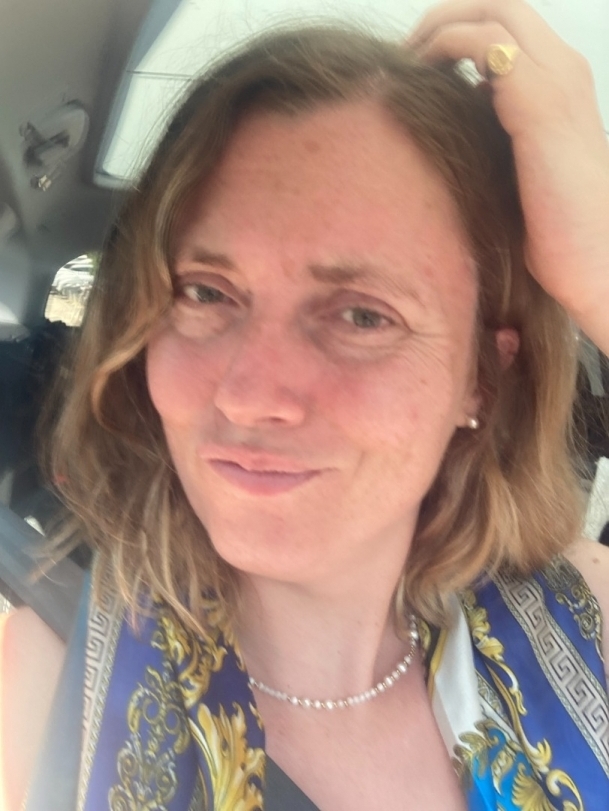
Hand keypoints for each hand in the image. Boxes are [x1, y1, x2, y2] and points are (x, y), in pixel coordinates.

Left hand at [409, 0, 608, 353]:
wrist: (590, 260)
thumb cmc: (552, 229)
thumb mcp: (519, 167)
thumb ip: (497, 131)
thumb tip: (452, 119)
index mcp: (562, 83)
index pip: (511, 25)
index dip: (463, 27)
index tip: (421, 58)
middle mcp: (564, 70)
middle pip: (500, 4)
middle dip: (447, 14)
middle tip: (406, 49)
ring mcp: (556, 80)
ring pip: (493, 11)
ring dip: (440, 25)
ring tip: (406, 58)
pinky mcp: (540, 101)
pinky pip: (484, 43)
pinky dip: (445, 46)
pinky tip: (420, 74)